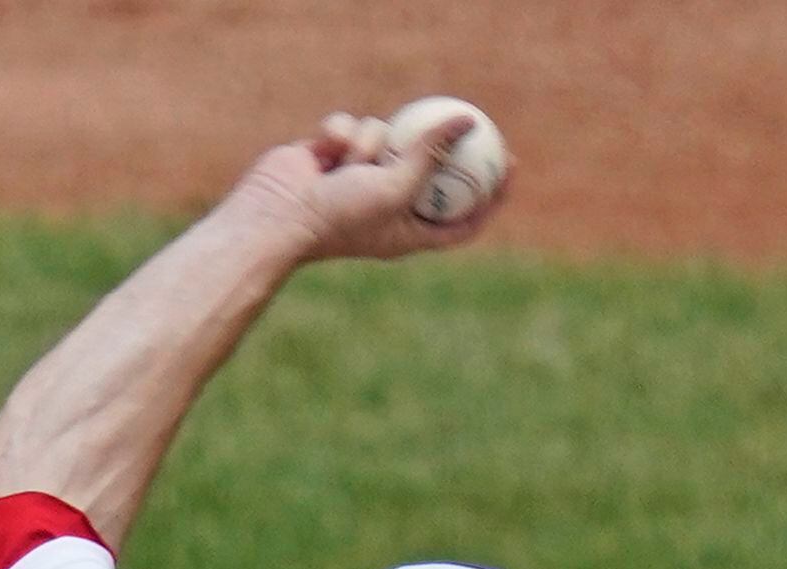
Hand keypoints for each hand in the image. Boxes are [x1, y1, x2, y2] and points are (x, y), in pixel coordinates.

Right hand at [227, 110, 511, 265]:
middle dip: (442, 146)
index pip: (462, 219)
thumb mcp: (397, 185)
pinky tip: (325, 148)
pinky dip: (341, 133)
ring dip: (371, 141)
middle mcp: (387, 205)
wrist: (277, 214)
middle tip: (470, 120)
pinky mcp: (334, 155)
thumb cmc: (340, 215)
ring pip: (388, 135)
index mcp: (409, 230)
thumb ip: (433, 151)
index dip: (490, 197)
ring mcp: (359, 178)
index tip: (509, 167)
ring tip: (351, 159)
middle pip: (428, 170)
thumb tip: (467, 119)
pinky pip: (353, 126)